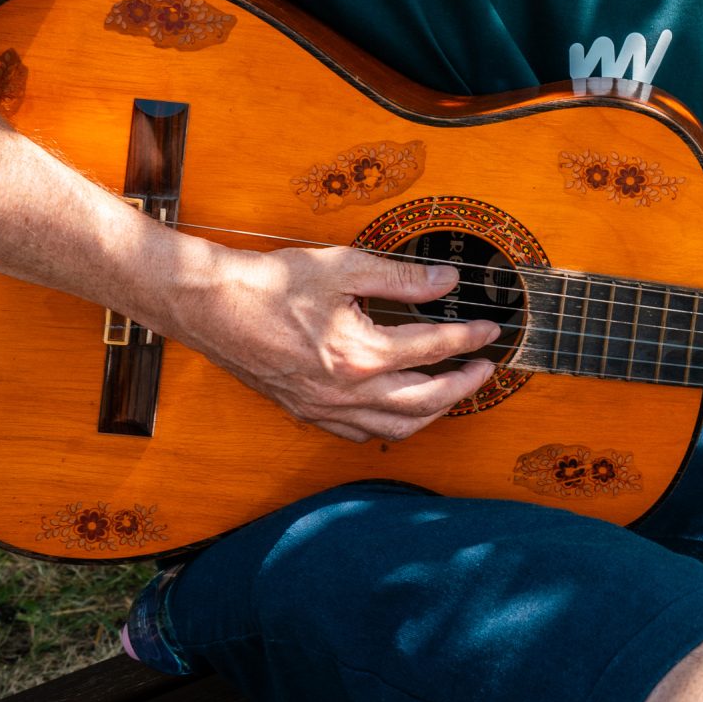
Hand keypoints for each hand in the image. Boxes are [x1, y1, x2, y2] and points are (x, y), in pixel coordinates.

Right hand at [174, 243, 498, 442]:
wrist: (212, 307)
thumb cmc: (271, 284)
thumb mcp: (344, 267)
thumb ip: (402, 278)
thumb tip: (447, 282)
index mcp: (360, 354)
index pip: (433, 348)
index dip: (468, 338)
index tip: (490, 330)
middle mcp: (346, 392)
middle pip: (425, 401)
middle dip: (464, 385)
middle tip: (484, 368)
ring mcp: (325, 409)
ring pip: (396, 427)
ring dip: (433, 412)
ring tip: (453, 389)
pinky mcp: (307, 413)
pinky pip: (361, 434)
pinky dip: (391, 425)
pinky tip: (400, 407)